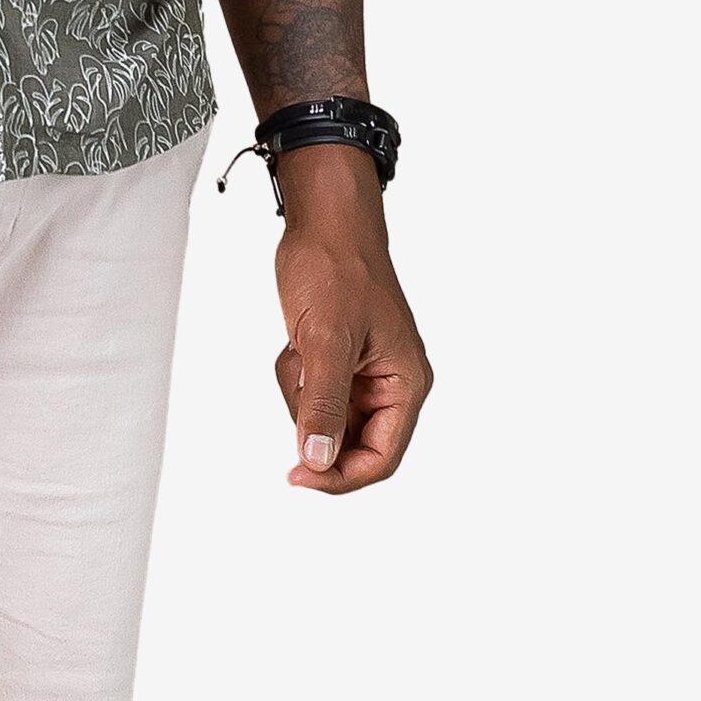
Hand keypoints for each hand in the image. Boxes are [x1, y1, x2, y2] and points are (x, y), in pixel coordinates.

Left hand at [270, 145, 432, 494]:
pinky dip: (294, 378)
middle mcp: (391, 384)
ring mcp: (364, 375)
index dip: (339, 476)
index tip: (298, 476)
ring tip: (300, 349)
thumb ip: (323, 405)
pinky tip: (295, 343)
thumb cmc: (336, 267)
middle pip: (349, 446)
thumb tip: (319, 460)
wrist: (323, 223)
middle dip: (314, 421)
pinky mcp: (340, 365)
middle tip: (298, 381)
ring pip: (323, 421)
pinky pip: (309, 396)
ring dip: (299, 395)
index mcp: (406, 382)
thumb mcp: (325, 342)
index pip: (380, 459)